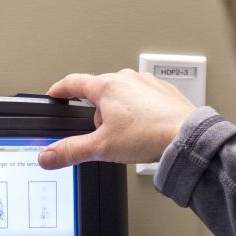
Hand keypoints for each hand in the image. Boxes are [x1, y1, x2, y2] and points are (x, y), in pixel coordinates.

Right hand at [38, 70, 196, 168]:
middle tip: (102, 134)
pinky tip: (144, 129)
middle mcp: (126, 79)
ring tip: (128, 135)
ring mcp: (146, 83)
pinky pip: (143, 99)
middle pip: (99, 93)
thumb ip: (71, 150)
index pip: (73, 82)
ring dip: (118, 113)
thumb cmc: (150, 135)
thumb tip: (48, 156)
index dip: (59, 90)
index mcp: (106, 86)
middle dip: (96, 113)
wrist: (187, 137)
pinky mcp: (163, 91)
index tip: (54, 94)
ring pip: (122, 96)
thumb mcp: (102, 147)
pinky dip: (139, 112)